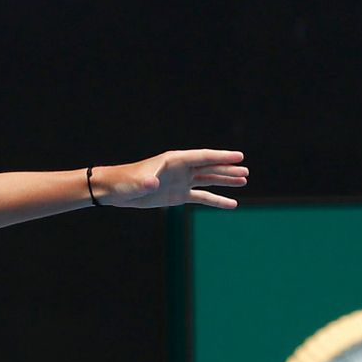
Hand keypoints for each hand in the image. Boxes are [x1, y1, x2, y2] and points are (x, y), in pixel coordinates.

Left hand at [94, 150, 247, 209]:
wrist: (116, 190)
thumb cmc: (125, 181)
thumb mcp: (136, 181)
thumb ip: (146, 182)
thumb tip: (152, 184)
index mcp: (175, 160)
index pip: (203, 157)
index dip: (221, 157)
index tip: (239, 156)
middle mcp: (181, 169)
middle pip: (209, 167)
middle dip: (227, 169)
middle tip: (246, 171)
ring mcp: (182, 181)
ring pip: (209, 180)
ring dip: (225, 181)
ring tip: (244, 181)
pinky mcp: (178, 195)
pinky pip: (202, 197)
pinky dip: (216, 200)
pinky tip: (231, 204)